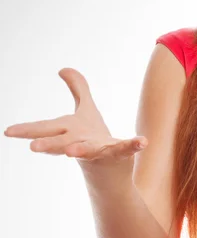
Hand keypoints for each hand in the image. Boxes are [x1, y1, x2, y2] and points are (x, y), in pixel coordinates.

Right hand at [4, 68, 146, 169]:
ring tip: (73, 152)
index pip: (45, 129)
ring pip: (88, 151)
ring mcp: (99, 150)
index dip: (27, 130)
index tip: (7, 131)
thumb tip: (63, 68)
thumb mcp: (85, 110)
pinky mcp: (118, 153)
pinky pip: (125, 149)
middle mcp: (79, 142)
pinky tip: (142, 141)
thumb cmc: (93, 137)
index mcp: (68, 132)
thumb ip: (77, 89)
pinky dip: (133, 145)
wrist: (111, 168)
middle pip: (62, 143)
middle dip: (49, 144)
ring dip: (81, 150)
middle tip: (33, 146)